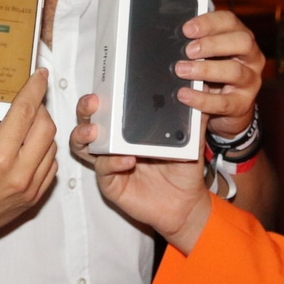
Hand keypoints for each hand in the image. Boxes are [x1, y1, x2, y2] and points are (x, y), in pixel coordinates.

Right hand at [0, 69, 59, 256]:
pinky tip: (28, 145)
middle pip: (46, 128)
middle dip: (39, 108)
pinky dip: (44, 152)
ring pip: (51, 148)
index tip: (39, 75)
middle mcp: (17, 175)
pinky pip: (50, 168)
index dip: (34, 89)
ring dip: (43, 130)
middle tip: (27, 100)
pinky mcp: (30, 201)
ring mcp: (27, 191)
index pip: (25, 112)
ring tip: (27, 121)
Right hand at [71, 94, 211, 253]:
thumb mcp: (191, 140)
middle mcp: (113, 142)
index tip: (107, 80)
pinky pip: (103, 170)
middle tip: (93, 101)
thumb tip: (201, 90)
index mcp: (128, 127)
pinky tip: (127, 159)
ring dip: (83, 135)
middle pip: (87, 120)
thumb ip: (193, 118)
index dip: (102, 92)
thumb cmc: (183, 170)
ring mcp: (109, 162)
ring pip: (82, 146)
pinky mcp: (110, 183)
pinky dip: (112, 163)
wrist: (186, 203)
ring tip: (94, 131)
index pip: (108, 104)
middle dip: (85, 108)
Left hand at [176, 9, 263, 140]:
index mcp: (240, 37)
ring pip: (234, 71)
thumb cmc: (213, 73)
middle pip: (242, 42)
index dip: (209, 22)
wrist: (227, 107)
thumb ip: (196, 46)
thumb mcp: (208, 56)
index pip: (230, 21)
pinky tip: (185, 95)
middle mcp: (252, 57)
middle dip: (213, 44)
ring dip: (205, 70)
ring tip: (182, 70)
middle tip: (188, 50)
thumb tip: (172, 42)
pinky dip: (202, 99)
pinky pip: (223, 102)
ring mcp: (250, 81)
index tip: (187, 29)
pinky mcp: (242, 104)